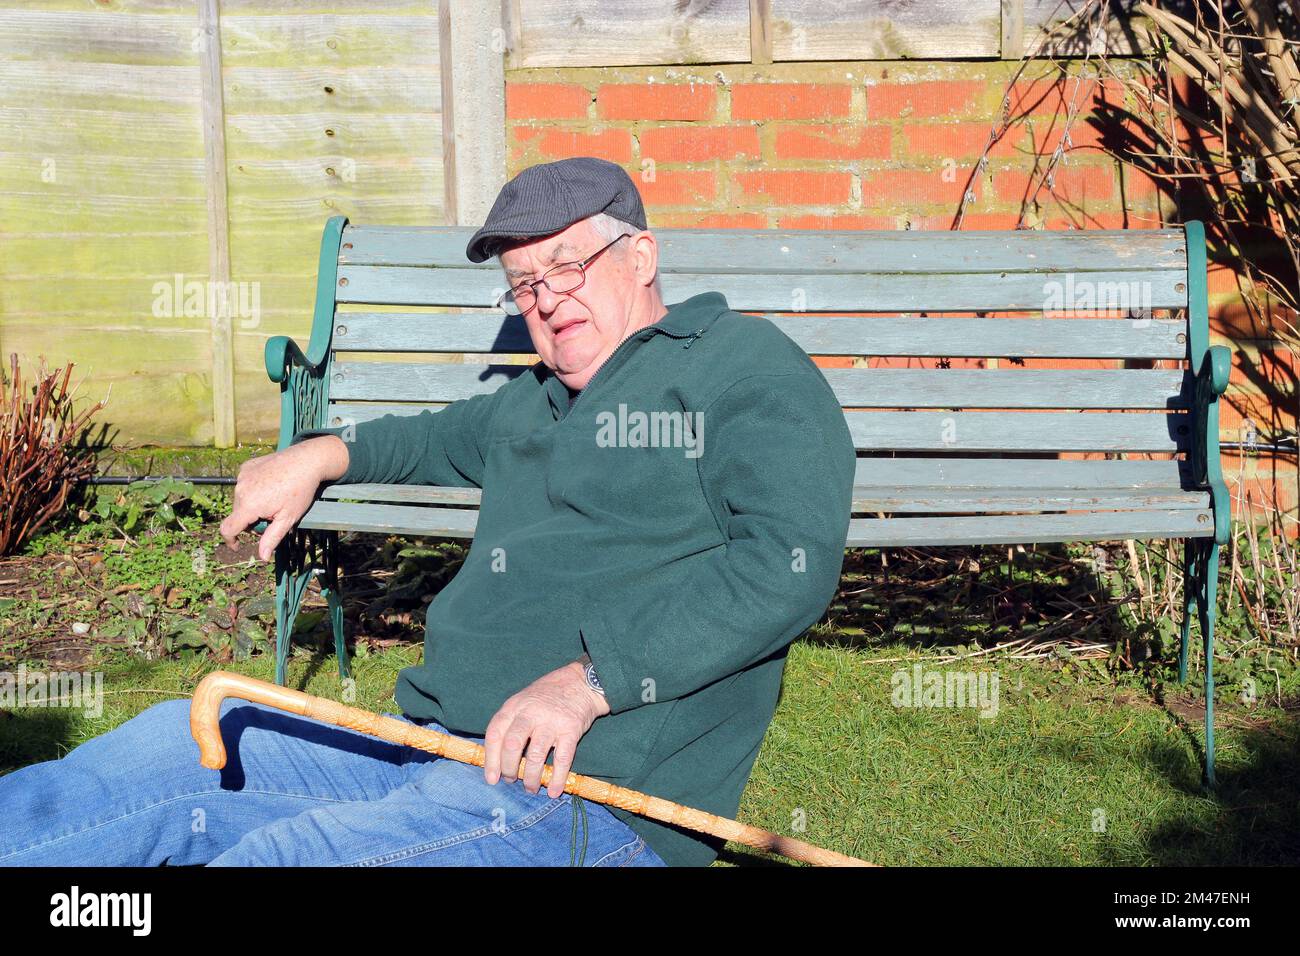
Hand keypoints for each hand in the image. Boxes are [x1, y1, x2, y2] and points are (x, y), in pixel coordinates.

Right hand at [219, 436, 347, 560]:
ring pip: (241, 499)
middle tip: (272, 517)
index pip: (228, 528)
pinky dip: (253, 490)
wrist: (306, 461)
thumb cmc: (300, 491)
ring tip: (273, 499)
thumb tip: (262, 557)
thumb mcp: (288, 519)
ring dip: (252, 505)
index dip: (230, 540)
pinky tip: (270, 486)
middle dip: (251, 521)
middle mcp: (240, 489)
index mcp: (249, 505)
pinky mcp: (246, 467)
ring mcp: (242, 476)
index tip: (237, 546)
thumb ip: (272, 538)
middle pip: (238, 514)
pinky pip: (244, 484)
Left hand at [483, 661, 610, 798]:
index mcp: (514, 706)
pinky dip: (557, 778)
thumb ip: (510, 723)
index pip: (495, 733)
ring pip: (535, 756)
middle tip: (511, 780)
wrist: (579, 683)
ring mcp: (551, 721)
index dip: (491, 759)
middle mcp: (530, 713)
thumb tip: (497, 759)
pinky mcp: (571, 730)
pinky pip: (562, 759)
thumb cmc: (546, 696)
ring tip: (530, 788)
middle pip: (512, 745)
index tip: (491, 778)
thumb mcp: (522, 701)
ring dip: (530, 778)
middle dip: (509, 769)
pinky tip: (553, 791)